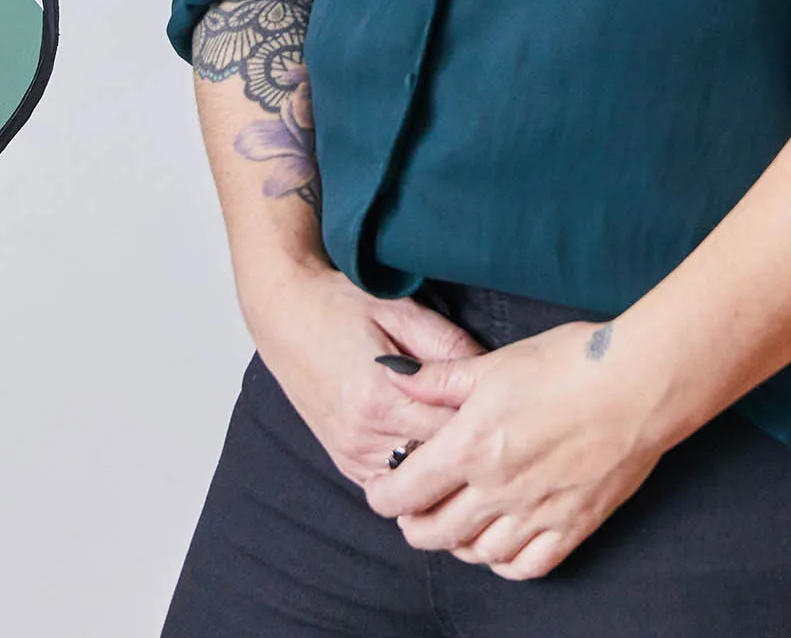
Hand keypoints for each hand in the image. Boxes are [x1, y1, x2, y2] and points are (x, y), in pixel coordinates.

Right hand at [246, 260, 483, 487]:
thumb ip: (446, 344)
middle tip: (497, 433)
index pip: (451, 431)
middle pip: (436, 464)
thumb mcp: (400, 311)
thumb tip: (488, 370)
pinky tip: (433, 454)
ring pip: (414, 486)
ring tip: (470, 445)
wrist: (285, 315)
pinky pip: (389, 486)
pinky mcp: (343, 461)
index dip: (484, 422)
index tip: (505, 412)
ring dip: (442, 469)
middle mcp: (363, 436)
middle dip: (469, 451)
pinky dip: (414, 476)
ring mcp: (350, 454)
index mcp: (380, 398)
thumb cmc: (341, 305)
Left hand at [367, 318, 669, 580]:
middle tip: (414, 508)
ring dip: (457, 543)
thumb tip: (395, 379)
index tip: (383, 488)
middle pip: (434, 532)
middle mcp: (497, 490)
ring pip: (477, 553)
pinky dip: (504, 562)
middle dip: (414, 524)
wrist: (637, 383)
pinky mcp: (572, 527)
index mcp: (470, 446)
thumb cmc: (568, 362)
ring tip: (456, 522)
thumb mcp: (496, 363)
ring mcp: (535, 514)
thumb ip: (441, 379)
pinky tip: (500, 544)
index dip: (384, 496)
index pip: (406, 492)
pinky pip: (525, 567)